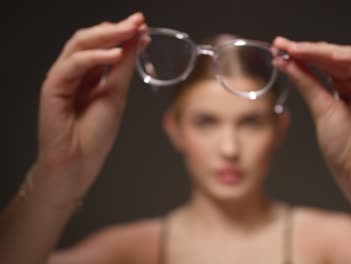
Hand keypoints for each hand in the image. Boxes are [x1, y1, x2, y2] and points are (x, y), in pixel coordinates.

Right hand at [34, 12, 148, 205]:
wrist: (78, 164)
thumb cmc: (95, 136)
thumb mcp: (116, 96)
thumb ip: (123, 68)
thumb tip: (137, 42)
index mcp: (89, 76)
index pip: (104, 47)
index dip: (123, 35)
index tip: (143, 27)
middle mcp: (75, 74)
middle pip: (91, 40)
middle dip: (116, 29)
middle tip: (137, 22)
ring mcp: (62, 79)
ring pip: (79, 46)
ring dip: (107, 36)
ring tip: (130, 31)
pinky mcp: (52, 88)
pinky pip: (72, 65)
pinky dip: (94, 57)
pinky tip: (115, 54)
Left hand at [272, 37, 350, 189]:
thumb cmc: (341, 148)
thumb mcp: (319, 108)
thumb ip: (305, 82)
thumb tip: (284, 61)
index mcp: (342, 87)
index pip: (322, 62)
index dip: (302, 53)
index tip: (279, 47)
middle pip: (336, 57)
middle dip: (310, 49)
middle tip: (286, 46)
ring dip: (328, 52)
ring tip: (303, 50)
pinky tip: (334, 58)